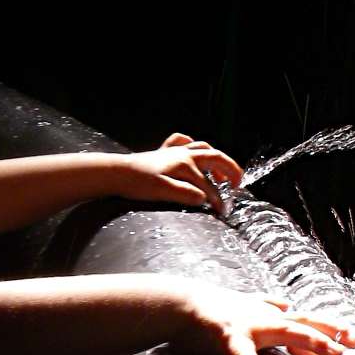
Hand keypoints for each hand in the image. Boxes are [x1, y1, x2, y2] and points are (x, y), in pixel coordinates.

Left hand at [121, 134, 243, 214]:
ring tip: (220, 173)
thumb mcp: (163, 192)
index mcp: (185, 165)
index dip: (217, 199)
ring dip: (216, 159)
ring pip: (203, 148)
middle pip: (215, 157)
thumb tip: (204, 198)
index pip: (207, 185)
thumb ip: (185, 195)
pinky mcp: (163, 153)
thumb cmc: (138, 184)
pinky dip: (191, 145)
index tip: (222, 212)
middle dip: (230, 170)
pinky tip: (192, 153)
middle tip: (238, 184)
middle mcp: (183, 154)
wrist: (116, 173)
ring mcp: (174, 152)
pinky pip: (182, 142)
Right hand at [173, 282, 354, 354]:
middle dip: (327, 339)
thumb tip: (286, 302)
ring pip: (283, 335)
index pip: (310, 320)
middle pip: (305, 327)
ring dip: (304, 351)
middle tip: (347, 353)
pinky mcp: (228, 337)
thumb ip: (267, 305)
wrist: (183, 304)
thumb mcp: (246, 307)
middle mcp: (267, 318)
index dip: (335, 328)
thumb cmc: (214, 312)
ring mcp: (250, 326)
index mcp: (272, 315)